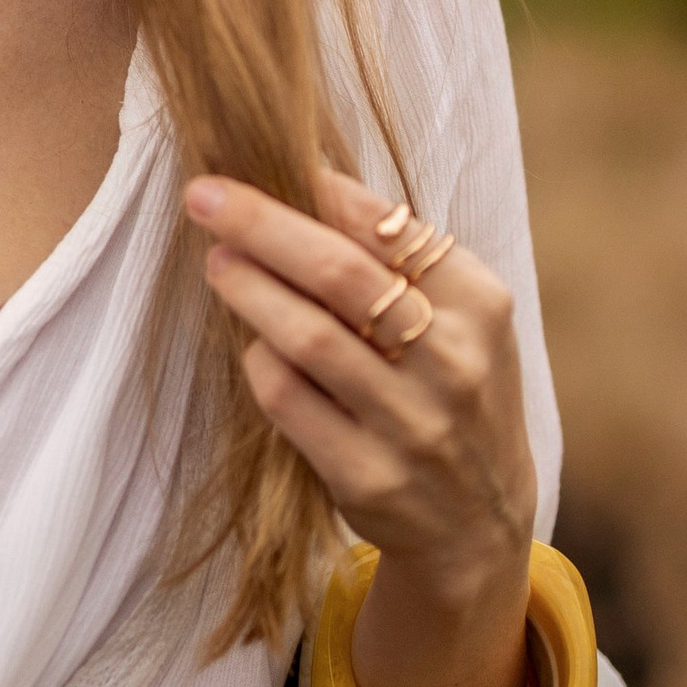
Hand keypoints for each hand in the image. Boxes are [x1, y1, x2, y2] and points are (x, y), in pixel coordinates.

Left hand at [185, 161, 536, 686]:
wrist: (481, 526)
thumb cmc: (453, 392)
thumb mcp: (462, 321)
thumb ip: (400, 260)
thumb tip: (306, 178)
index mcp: (481, 304)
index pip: (390, 228)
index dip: (317, 190)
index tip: (259, 160)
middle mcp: (453, 362)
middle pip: (339, 273)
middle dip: (263, 225)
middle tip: (205, 196)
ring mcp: (411, 424)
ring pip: (306, 336)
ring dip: (248, 289)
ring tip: (216, 261)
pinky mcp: (369, 476)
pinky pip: (290, 400)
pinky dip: (260, 363)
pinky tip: (250, 344)